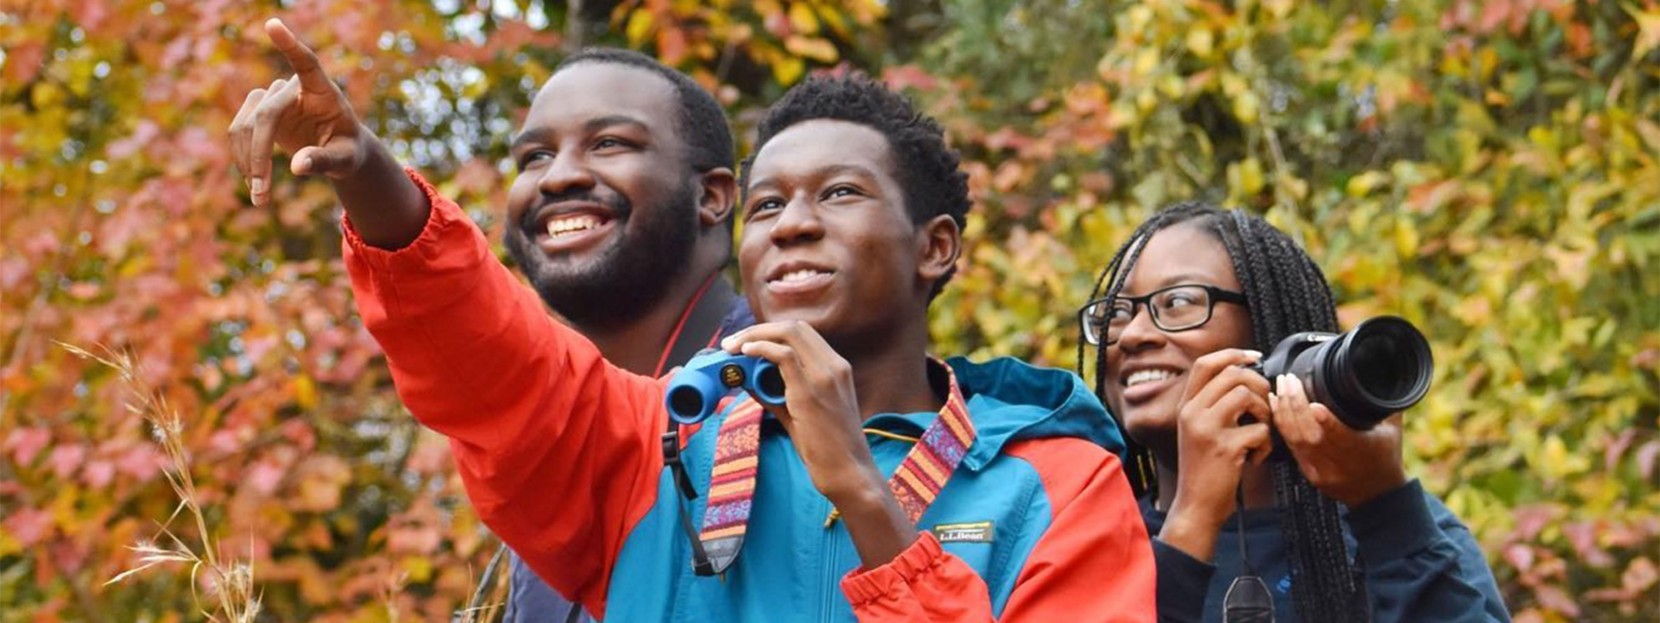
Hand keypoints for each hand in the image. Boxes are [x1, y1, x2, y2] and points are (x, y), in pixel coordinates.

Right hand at [228, 18, 367, 206]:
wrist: (340, 151)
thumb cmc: (348, 150)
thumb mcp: (345, 160)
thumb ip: (325, 160)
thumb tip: (298, 167)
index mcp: (324, 91)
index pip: (306, 62)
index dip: (290, 45)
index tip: (273, 25)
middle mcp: (294, 89)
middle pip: (266, 114)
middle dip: (260, 154)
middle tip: (261, 192)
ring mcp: (274, 98)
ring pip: (246, 124)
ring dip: (247, 160)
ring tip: (260, 196)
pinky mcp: (259, 112)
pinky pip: (239, 132)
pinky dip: (242, 158)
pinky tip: (254, 183)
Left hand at [721, 321, 878, 500]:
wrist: (849, 472)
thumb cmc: (827, 447)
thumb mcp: (802, 411)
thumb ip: (775, 392)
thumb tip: (744, 377)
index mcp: (838, 368)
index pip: (803, 333)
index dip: (772, 331)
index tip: (747, 340)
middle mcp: (835, 365)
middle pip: (794, 327)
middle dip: (758, 329)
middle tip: (732, 342)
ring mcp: (825, 376)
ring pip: (788, 334)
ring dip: (754, 336)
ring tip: (731, 348)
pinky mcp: (811, 392)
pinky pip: (783, 356)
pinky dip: (760, 348)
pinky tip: (744, 354)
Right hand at [1159, 349, 1273, 561]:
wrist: (1196, 505)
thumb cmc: (1203, 469)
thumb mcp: (1197, 431)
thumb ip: (1211, 405)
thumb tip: (1243, 376)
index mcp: (1185, 406)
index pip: (1206, 364)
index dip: (1234, 354)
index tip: (1256, 357)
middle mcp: (1191, 413)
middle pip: (1232, 374)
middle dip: (1258, 384)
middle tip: (1265, 405)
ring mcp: (1206, 429)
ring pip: (1246, 396)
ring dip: (1264, 412)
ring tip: (1261, 432)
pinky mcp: (1225, 448)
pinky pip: (1260, 430)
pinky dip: (1265, 444)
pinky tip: (1255, 458)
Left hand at [1272, 374, 1406, 507]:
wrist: (1378, 496)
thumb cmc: (1386, 457)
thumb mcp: (1392, 430)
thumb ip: (1384, 403)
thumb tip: (1380, 373)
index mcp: (1362, 452)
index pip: (1342, 438)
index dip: (1327, 423)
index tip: (1315, 405)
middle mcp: (1338, 464)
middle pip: (1311, 435)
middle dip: (1296, 405)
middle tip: (1289, 380)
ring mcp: (1320, 470)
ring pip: (1296, 440)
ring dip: (1284, 411)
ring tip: (1280, 386)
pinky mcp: (1308, 472)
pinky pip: (1290, 446)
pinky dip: (1281, 424)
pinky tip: (1275, 405)